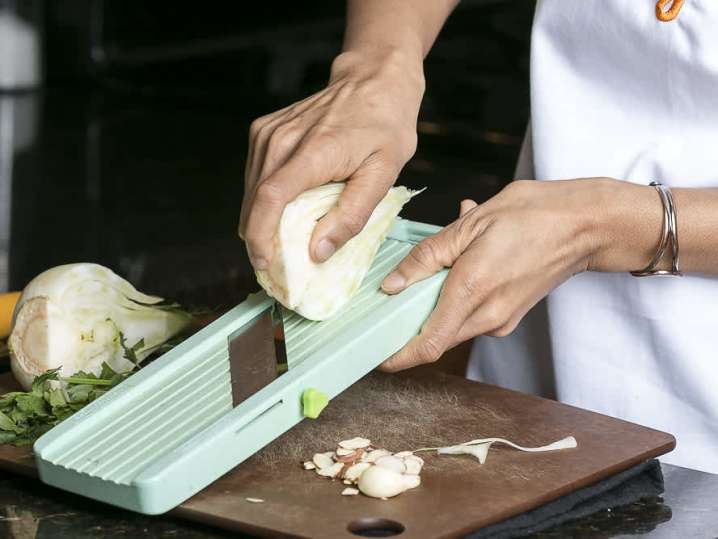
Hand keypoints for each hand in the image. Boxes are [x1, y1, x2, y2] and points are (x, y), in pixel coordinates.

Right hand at [239, 50, 424, 268]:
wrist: (373, 79)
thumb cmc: (385, 126)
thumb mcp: (384, 174)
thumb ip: (352, 215)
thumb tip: (318, 252)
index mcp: (313, 150)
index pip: (270, 198)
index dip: (260, 236)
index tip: (264, 264)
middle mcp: (282, 139)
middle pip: (254, 199)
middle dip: (258, 238)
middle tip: (274, 268)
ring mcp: (269, 132)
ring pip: (251, 190)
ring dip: (258, 221)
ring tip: (277, 246)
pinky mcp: (265, 131)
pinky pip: (255, 175)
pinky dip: (263, 200)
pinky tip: (282, 213)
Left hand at [378, 178, 660, 371]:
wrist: (585, 225)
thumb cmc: (531, 217)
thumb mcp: (469, 226)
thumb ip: (426, 258)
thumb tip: (392, 284)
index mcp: (472, 292)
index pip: (426, 344)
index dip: (397, 357)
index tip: (376, 356)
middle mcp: (488, 317)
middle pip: (435, 337)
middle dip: (410, 323)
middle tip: (393, 296)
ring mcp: (502, 320)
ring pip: (452, 325)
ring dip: (437, 302)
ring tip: (446, 256)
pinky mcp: (510, 316)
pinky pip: (471, 314)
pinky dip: (458, 295)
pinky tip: (467, 259)